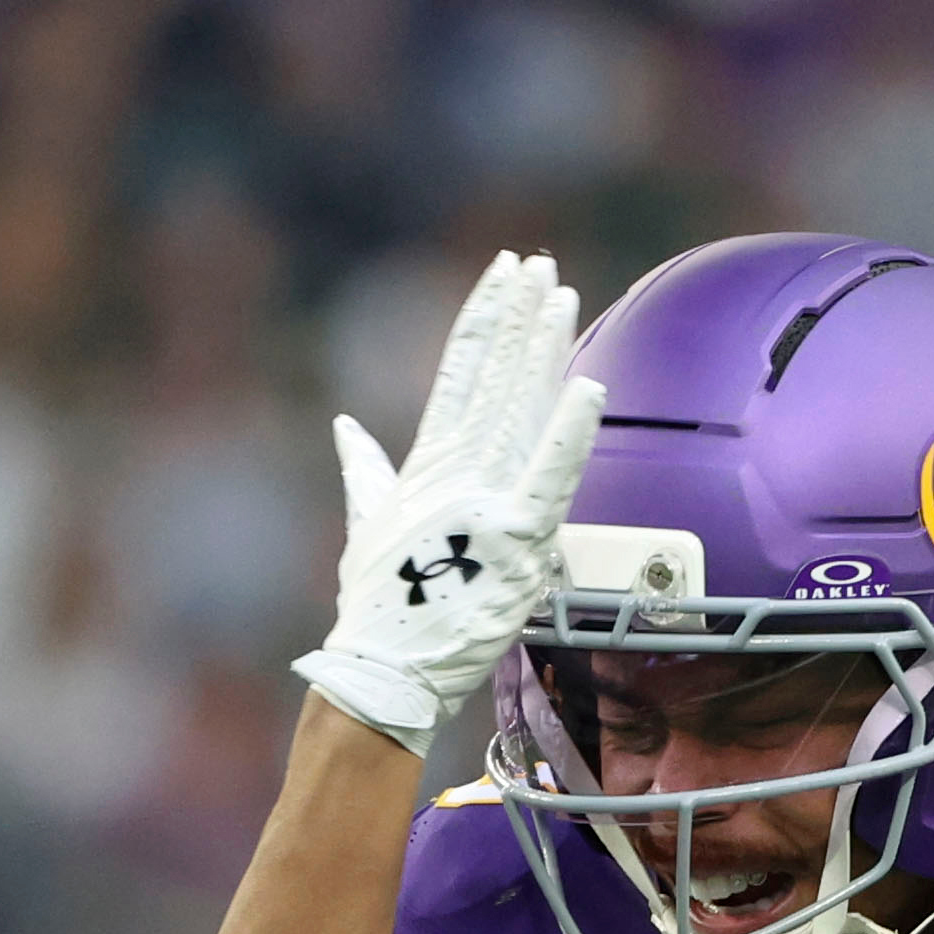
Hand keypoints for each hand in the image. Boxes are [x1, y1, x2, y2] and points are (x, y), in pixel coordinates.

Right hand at [295, 251, 606, 754]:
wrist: (384, 670)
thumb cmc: (380, 609)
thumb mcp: (367, 525)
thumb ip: (364, 470)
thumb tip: (346, 428)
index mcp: (426, 464)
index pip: (458, 372)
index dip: (483, 317)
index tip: (502, 273)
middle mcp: (454, 472)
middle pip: (493, 377)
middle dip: (517, 317)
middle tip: (539, 263)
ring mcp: (483, 502)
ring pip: (518, 410)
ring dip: (539, 349)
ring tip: (556, 293)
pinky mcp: (513, 540)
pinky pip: (550, 477)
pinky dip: (569, 432)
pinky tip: (587, 384)